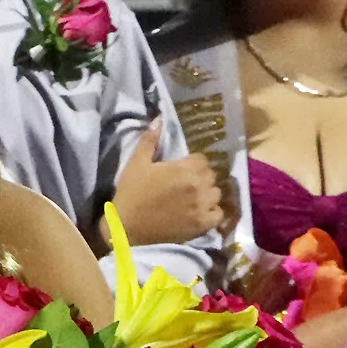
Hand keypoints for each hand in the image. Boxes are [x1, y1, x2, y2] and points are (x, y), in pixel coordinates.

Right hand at [111, 121, 224, 245]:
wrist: (127, 228)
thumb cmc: (131, 194)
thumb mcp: (136, 164)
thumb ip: (150, 141)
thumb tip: (159, 119)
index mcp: (184, 169)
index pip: (202, 159)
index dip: (192, 162)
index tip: (182, 168)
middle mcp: (198, 186)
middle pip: (211, 175)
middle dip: (201, 176)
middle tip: (187, 183)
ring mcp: (202, 206)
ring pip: (216, 193)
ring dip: (208, 193)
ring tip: (195, 197)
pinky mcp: (202, 225)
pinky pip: (219, 214)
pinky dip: (212, 212)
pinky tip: (200, 212)